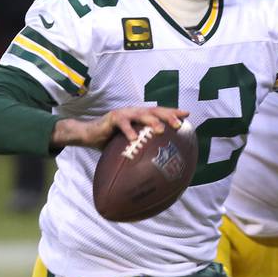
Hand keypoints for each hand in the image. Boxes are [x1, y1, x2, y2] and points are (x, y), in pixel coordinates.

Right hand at [51, 106, 189, 149]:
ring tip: (161, 130)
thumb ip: (142, 148)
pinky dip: (129, 131)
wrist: (89, 134)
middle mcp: (135, 112)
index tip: (187, 115)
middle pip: (155, 111)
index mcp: (141, 116)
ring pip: (141, 115)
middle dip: (168, 116)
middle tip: (179, 124)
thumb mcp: (130, 144)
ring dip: (152, 122)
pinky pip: (123, 124)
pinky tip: (134, 139)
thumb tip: (157, 166)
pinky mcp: (113, 118)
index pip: (160, 112)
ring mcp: (125, 114)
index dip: (173, 112)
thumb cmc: (112, 141)